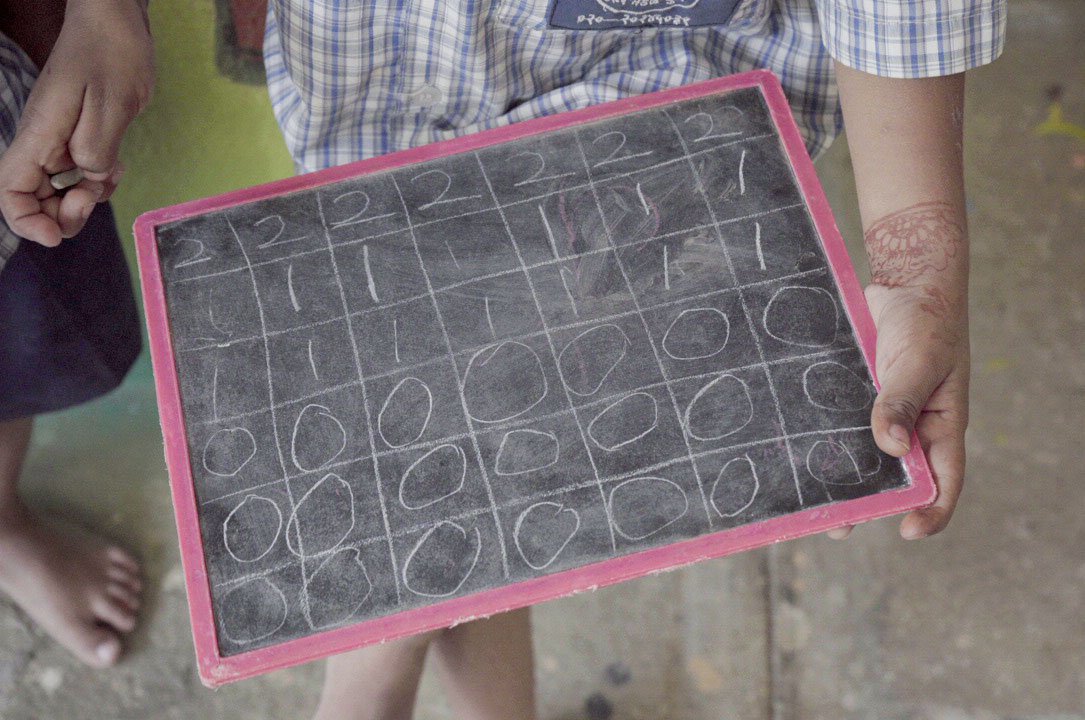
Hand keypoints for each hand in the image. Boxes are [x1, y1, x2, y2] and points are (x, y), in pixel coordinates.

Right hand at [0, 0, 152, 246]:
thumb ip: (96, 150)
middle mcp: (44, 143)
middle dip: (65, 215)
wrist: (118, 25)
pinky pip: (82, 176)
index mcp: (40, 136)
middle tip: (94, 195)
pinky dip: (99, 183)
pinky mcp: (80, 140)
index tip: (57, 234)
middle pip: (37, 200)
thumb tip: (88, 179)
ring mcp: (60, 142)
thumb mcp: (111, 105)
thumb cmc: (112, 55)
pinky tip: (116, 167)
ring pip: (62, 192)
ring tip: (112, 175)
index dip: (27, 221)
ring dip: (87, 199)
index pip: (11, 191)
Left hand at [827, 281, 969, 540]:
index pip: (944, 479)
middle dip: (870, 503)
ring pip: (864, 456)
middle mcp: (913, 427)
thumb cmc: (926, 320)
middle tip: (837, 525)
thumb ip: (903, 401)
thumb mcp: (919, 360)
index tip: (907, 531)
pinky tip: (798, 456)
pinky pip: (842, 428)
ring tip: (809, 499)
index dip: (930, 509)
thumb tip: (893, 446)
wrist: (904, 283)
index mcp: (941, 425)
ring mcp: (883, 414)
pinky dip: (825, 443)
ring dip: (841, 477)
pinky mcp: (858, 398)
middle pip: (895, 477)